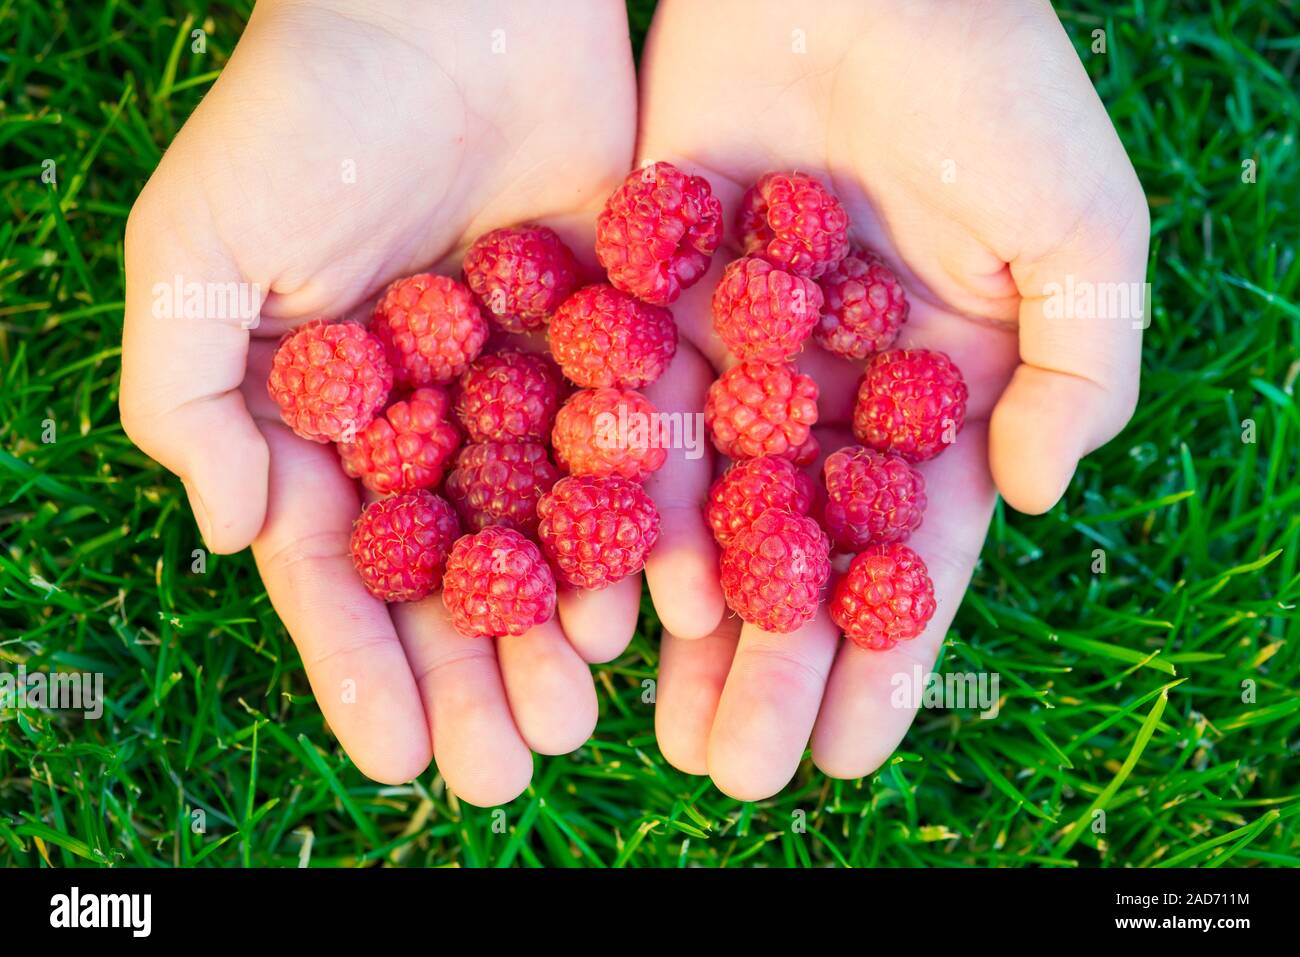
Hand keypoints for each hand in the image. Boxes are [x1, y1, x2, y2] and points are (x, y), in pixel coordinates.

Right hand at [121, 0, 636, 803]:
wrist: (445, 1)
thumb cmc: (301, 113)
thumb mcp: (198, 251)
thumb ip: (189, 397)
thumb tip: (239, 537)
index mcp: (332, 420)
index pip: (344, 569)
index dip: (363, 666)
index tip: (396, 759)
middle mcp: (437, 421)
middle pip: (456, 576)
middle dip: (474, 675)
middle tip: (505, 768)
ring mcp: (531, 389)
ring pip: (551, 535)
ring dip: (563, 628)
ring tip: (581, 711)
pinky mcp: (619, 343)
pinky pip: (637, 454)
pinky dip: (648, 529)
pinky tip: (664, 607)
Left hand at [637, 0, 1148, 798]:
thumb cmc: (994, 93)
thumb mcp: (1083, 231)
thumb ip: (1077, 367)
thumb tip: (1030, 500)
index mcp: (931, 404)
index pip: (908, 560)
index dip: (885, 659)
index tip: (855, 755)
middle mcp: (828, 404)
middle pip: (797, 564)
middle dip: (773, 671)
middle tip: (739, 775)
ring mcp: (736, 367)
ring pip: (704, 522)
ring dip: (687, 629)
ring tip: (661, 731)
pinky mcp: (652, 316)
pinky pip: (627, 430)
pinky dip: (612, 514)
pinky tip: (598, 601)